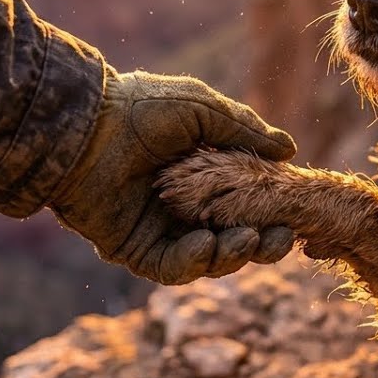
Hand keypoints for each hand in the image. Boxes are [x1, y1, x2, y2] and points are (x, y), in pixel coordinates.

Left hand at [48, 68, 297, 283]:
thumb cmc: (140, 108)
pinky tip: (205, 244)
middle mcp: (187, 206)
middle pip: (236, 237)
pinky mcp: (135, 251)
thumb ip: (245, 131)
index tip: (294, 212)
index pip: (249, 202)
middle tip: (280, 239)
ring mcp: (162, 230)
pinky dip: (194, 261)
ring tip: (247, 239)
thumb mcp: (203, 110)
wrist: (83, 127)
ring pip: (210, 258)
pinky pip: (173, 268)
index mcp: (205, 173)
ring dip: (233, 254)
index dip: (273, 210)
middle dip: (262, 243)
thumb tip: (289, 151)